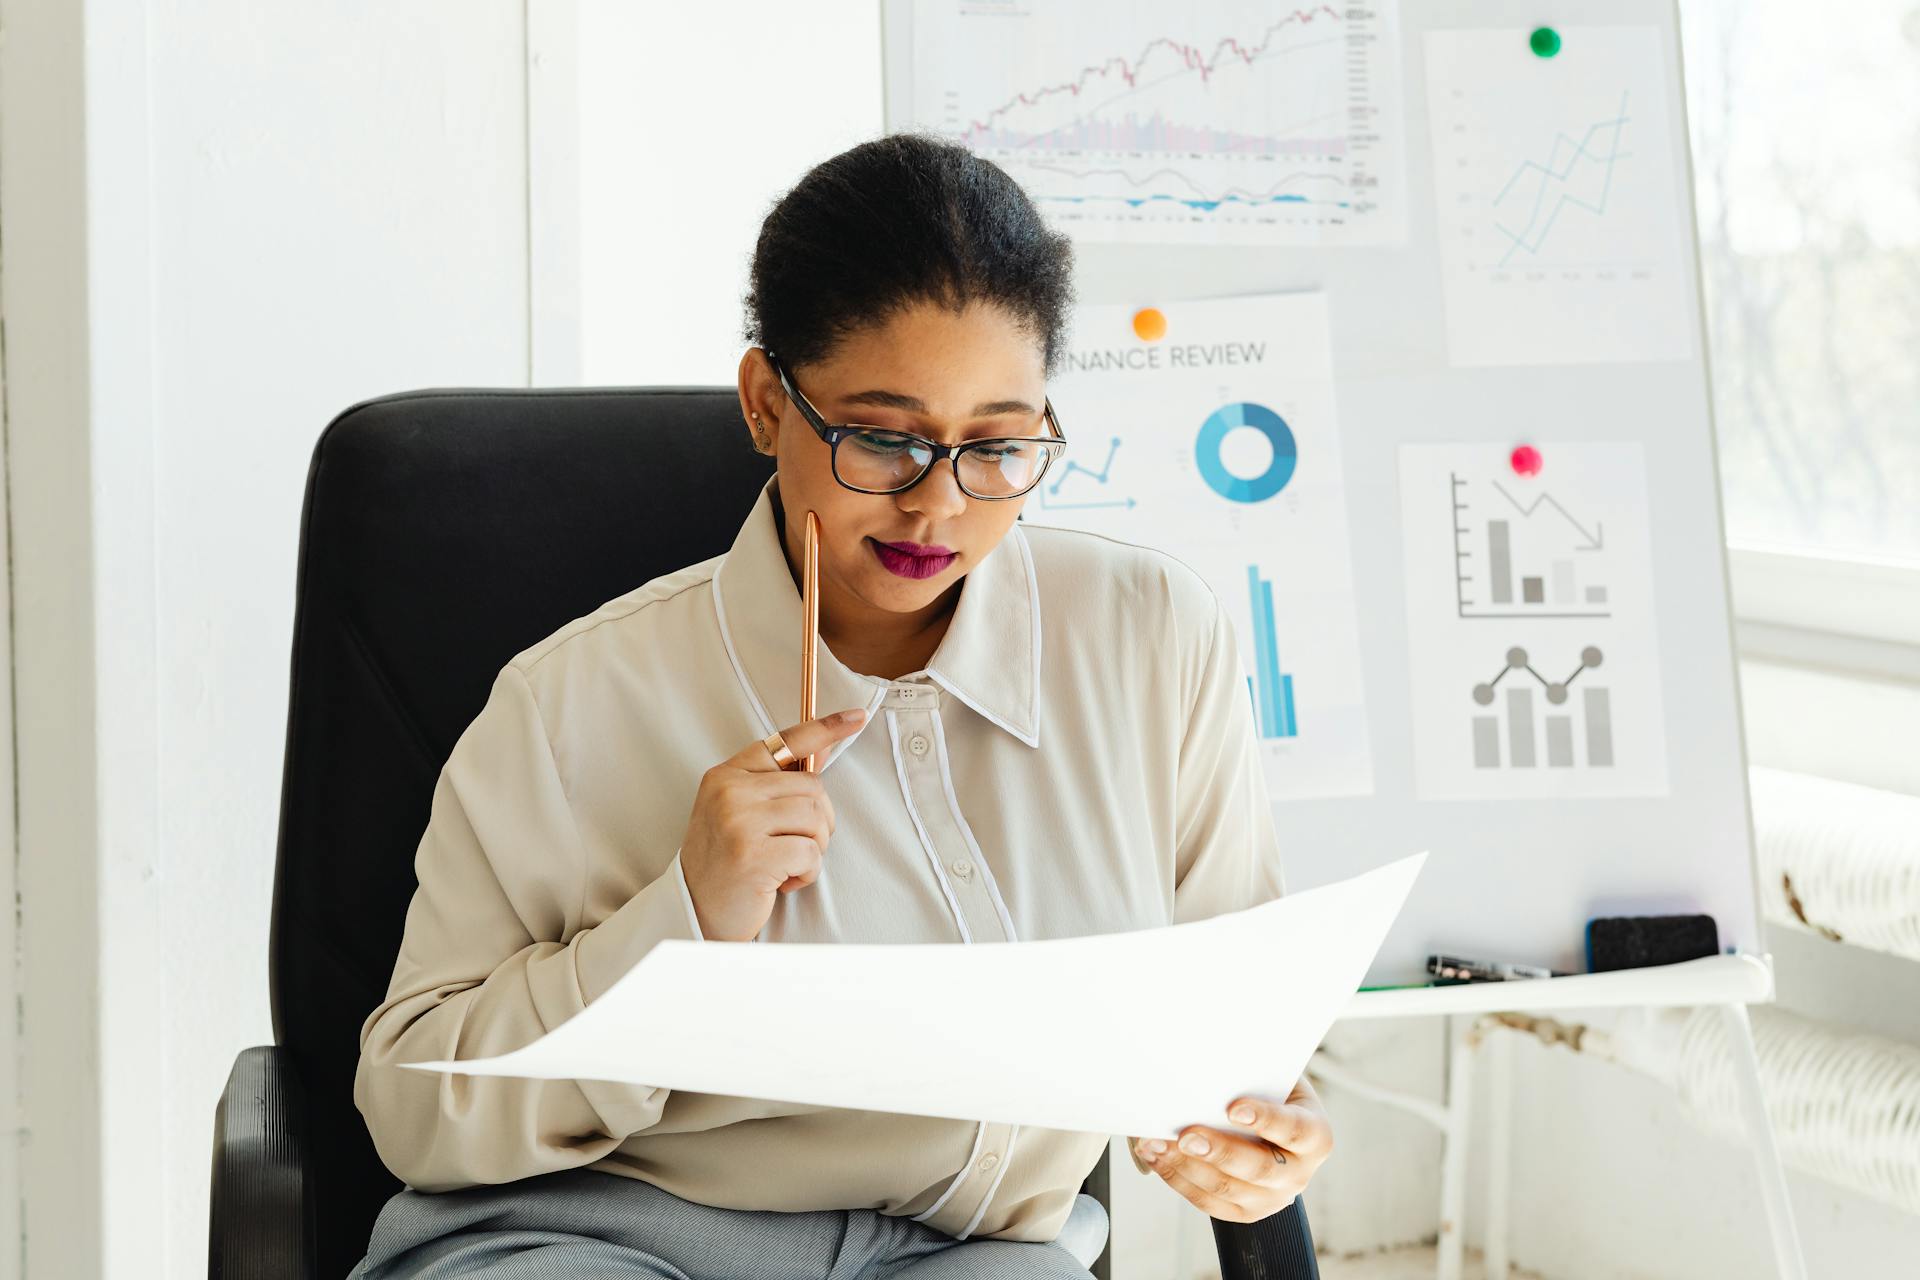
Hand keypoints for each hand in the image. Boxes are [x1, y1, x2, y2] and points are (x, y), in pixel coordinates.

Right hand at [679, 708, 867, 941]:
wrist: (695, 912)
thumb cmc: (725, 862)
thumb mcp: (741, 812)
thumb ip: (776, 784)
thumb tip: (823, 751)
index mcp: (726, 774)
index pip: (784, 742)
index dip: (825, 728)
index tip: (857, 717)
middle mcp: (729, 791)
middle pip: (813, 786)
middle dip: (818, 822)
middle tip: (794, 847)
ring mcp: (738, 822)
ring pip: (816, 818)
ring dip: (813, 850)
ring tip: (784, 865)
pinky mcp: (752, 855)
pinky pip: (810, 853)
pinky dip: (807, 873)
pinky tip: (782, 882)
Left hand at [1128, 1075, 1331, 1223]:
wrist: (1272, 1126)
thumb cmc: (1269, 1094)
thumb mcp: (1274, 1079)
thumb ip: (1253, 1074)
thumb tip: (1212, 1063)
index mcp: (1315, 1136)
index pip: (1296, 1131)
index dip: (1266, 1120)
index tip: (1233, 1107)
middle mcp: (1298, 1174)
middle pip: (1259, 1169)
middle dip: (1219, 1151)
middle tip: (1186, 1134)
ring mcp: (1271, 1198)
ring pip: (1227, 1189)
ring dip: (1186, 1166)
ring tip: (1156, 1142)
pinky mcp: (1243, 1211)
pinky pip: (1207, 1202)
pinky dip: (1177, 1178)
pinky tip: (1157, 1156)